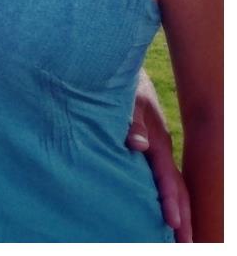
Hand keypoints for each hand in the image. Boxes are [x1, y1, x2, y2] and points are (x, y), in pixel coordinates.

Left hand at [127, 72, 190, 241]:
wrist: (117, 67)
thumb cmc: (121, 84)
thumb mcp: (126, 99)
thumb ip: (131, 122)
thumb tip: (138, 145)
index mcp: (157, 141)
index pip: (168, 179)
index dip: (171, 203)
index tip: (174, 225)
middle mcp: (159, 148)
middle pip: (177, 189)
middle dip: (183, 218)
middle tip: (187, 245)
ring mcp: (154, 148)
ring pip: (170, 184)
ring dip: (176, 210)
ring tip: (178, 238)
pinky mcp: (146, 145)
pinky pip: (157, 175)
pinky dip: (162, 195)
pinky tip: (158, 210)